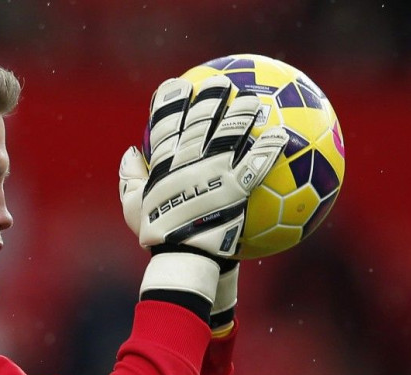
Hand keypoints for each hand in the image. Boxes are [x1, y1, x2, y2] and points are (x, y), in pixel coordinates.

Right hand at [139, 75, 287, 256]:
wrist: (184, 256)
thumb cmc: (158, 234)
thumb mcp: (132, 207)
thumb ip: (128, 177)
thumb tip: (131, 151)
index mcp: (164, 162)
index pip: (165, 122)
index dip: (170, 100)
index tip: (177, 85)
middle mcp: (190, 159)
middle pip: (201, 118)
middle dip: (211, 96)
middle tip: (221, 82)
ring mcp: (215, 170)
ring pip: (230, 132)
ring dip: (242, 113)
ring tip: (252, 99)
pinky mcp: (237, 186)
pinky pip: (257, 162)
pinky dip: (269, 148)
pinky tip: (281, 136)